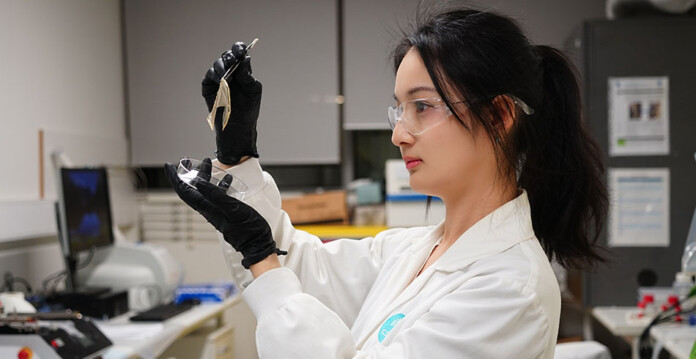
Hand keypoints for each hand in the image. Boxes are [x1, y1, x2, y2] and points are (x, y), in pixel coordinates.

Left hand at [164, 158, 284, 267]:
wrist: (257, 245)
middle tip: (187, 160)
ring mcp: (217, 211)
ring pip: (205, 191)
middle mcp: (209, 210)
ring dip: (204, 177)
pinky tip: (228, 179)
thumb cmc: (248, 230)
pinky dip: (220, 185)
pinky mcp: (226, 212)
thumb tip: (198, 183)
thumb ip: (216, 196)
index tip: (169, 166)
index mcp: (208, 209)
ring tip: (208, 164)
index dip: (175, 178)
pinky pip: (218, 195)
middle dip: (189, 173)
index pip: (185, 192)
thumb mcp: (233, 209)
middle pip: (193, 189)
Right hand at [202, 42, 261, 165]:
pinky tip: (220, 80)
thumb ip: (248, 76)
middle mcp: (230, 72)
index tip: (240, 49)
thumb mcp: (253, 91)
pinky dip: (214, 75)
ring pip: (217, 64)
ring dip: (222, 67)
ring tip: (226, 76)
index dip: (238, 48)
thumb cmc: (248, 109)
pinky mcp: (209, 86)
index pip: (239, 54)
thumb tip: (245, 59)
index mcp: (242, 71)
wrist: (238, 126)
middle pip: (227, 56)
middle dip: (229, 57)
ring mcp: (218, 78)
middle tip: (232, 61)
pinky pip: (209, 75)